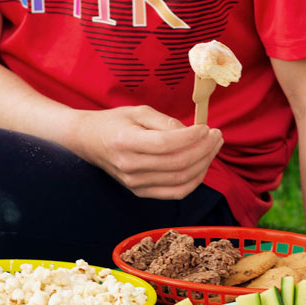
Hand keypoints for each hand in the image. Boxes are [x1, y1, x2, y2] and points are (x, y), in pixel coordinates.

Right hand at [74, 105, 222, 198]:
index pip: (166, 144)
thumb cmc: (114, 122)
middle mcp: (129, 166)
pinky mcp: (141, 192)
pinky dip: (194, 180)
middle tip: (217, 135)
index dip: (191, 137)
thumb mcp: (138, 112)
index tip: (206, 127)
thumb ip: (165, 121)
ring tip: (214, 147)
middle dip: (204, 149)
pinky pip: (175, 192)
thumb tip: (192, 132)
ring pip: (180, 180)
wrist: (88, 141)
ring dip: (204, 164)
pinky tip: (203, 164)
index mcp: (125, 142)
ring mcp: (135, 183)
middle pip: (177, 164)